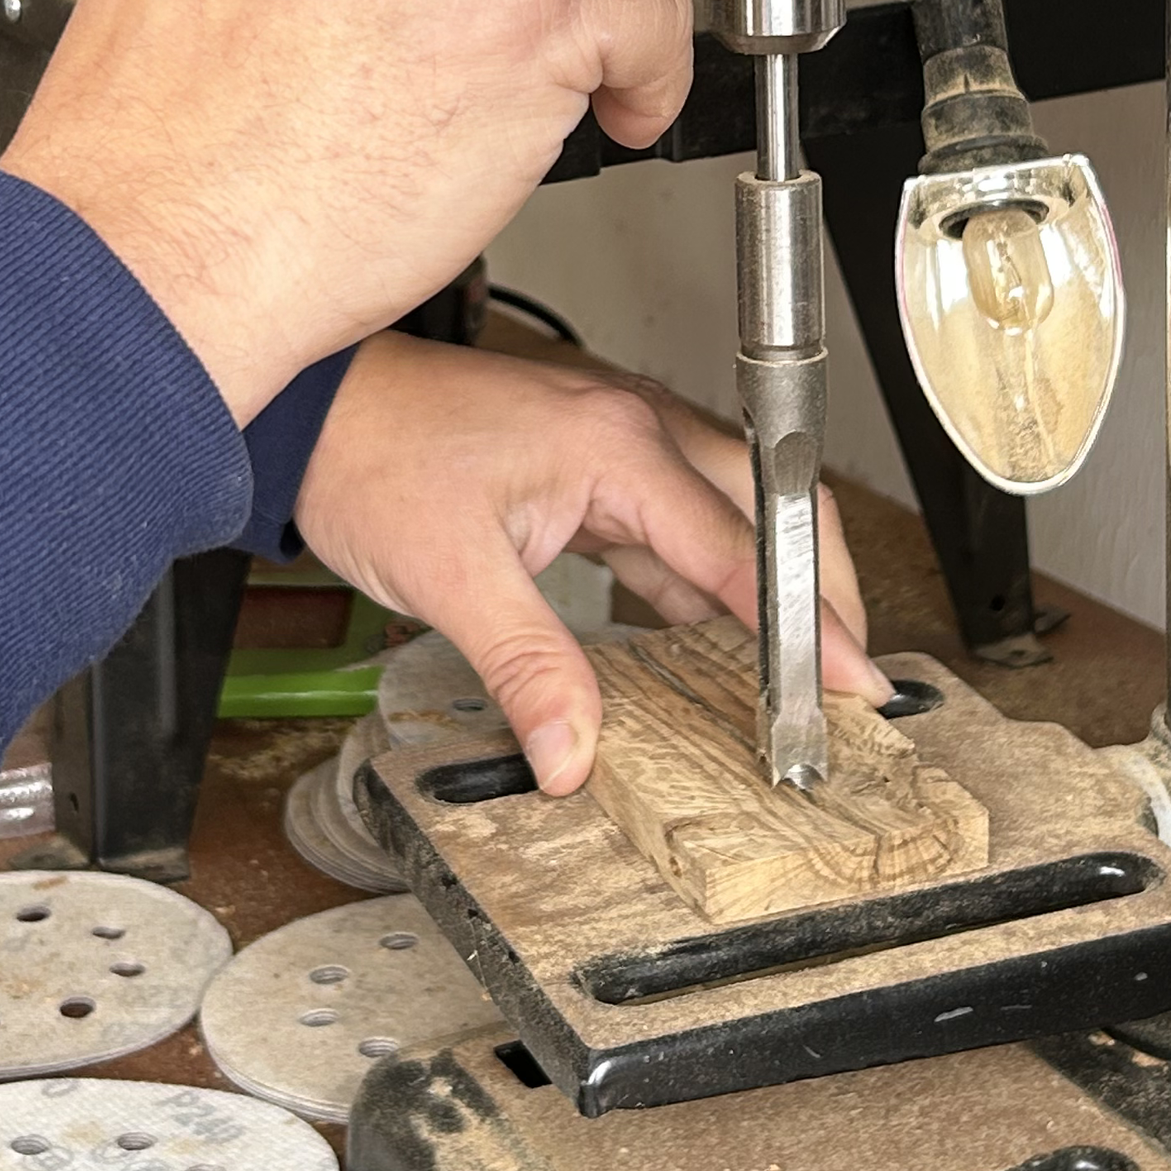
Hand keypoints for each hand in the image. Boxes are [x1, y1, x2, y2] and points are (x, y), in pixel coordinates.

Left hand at [295, 336, 892, 792]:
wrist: (319, 414)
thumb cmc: (375, 459)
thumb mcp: (452, 579)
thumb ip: (528, 669)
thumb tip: (572, 755)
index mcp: (618, 447)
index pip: (740, 547)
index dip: (804, 624)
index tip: (851, 679)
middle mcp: (635, 433)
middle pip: (770, 511)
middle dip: (823, 592)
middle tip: (849, 675)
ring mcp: (619, 445)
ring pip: (732, 517)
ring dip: (770, 589)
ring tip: (800, 669)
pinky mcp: (595, 467)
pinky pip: (679, 528)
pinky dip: (708, 583)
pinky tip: (715, 637)